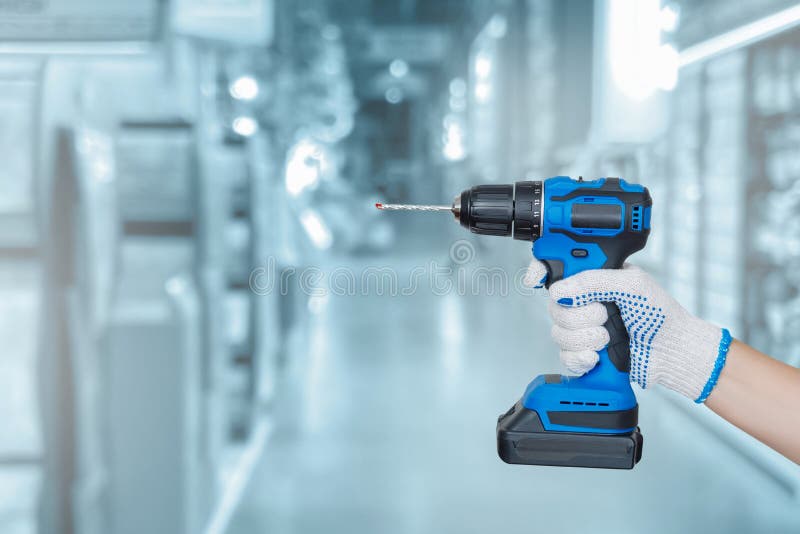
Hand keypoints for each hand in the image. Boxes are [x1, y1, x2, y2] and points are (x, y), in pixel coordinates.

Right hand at [524, 260, 730, 401]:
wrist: (672, 353)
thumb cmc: (660, 314)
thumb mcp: (632, 285)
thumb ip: (594, 281)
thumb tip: (560, 290)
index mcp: (594, 278)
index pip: (556, 268)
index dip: (541, 271)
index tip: (535, 280)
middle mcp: (584, 301)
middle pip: (554, 305)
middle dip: (579, 315)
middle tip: (604, 314)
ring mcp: (583, 328)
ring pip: (557, 332)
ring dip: (584, 338)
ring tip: (608, 338)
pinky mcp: (584, 353)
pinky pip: (564, 356)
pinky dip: (579, 359)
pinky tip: (596, 357)